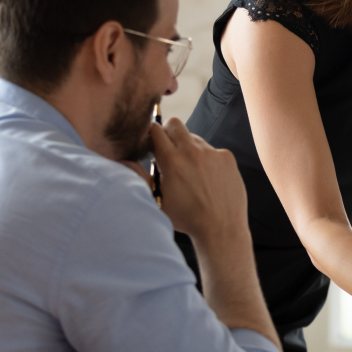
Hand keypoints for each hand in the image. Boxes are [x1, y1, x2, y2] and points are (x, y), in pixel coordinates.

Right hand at [148, 119, 248, 240]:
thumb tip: (124, 159)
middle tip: (168, 148)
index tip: (150, 144)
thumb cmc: (186, 217)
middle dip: (168, 132)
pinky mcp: (227, 157)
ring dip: (188, 148)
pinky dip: (207, 159)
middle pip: (175, 123)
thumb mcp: (156, 199)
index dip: (150, 135)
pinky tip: (208, 178)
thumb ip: (140, 176)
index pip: (154, 130)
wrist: (220, 227)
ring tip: (190, 172)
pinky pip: (212, 150)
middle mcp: (191, 151)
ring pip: (194, 138)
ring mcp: (212, 153)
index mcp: (171, 160)